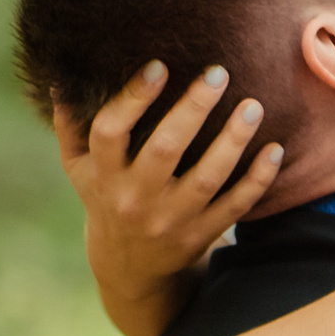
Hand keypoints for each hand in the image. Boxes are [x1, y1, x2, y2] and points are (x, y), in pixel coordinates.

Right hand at [56, 65, 284, 335]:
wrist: (128, 269)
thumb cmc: (104, 197)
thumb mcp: (78, 167)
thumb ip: (70, 123)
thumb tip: (60, 74)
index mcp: (103, 174)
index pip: (110, 132)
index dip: (133, 99)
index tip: (159, 66)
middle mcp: (135, 198)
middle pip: (165, 150)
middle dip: (193, 109)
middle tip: (218, 73)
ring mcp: (170, 220)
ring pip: (207, 178)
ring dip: (232, 141)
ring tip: (253, 106)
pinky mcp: (199, 235)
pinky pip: (234, 206)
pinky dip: (257, 180)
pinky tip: (274, 149)